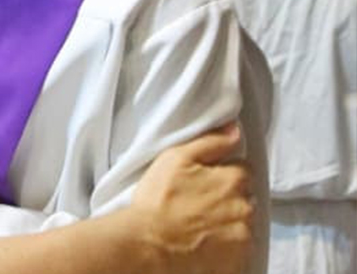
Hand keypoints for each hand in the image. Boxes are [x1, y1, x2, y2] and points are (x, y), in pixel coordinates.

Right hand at [130, 124, 253, 273]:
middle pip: (244, 198)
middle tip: (199, 204)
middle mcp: (244, 208)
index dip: (222, 173)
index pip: (242, 170)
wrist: (148, 245)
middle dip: (227, 199)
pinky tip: (204, 243)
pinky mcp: (237, 261)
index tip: (205, 182)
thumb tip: (234, 131)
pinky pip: (239, 250)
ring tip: (199, 225)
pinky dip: (226, 247)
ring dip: (227, 223)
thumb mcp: (176, 159)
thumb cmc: (157, 202)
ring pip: (242, 224)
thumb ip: (210, 142)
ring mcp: (242, 236)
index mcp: (233, 180)